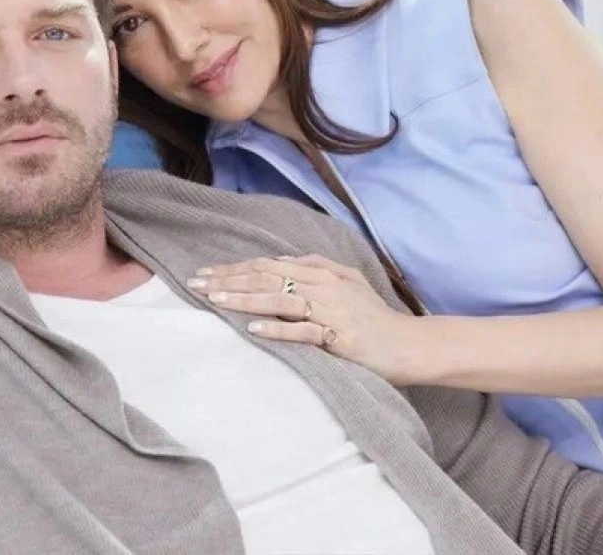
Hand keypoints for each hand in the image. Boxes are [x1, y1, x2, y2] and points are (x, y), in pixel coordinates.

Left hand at [186, 254, 424, 382]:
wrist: (407, 344)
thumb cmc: (373, 317)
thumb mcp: (346, 282)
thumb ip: (315, 266)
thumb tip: (282, 258)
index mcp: (320, 273)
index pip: (268, 266)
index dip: (234, 268)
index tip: (205, 273)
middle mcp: (322, 286)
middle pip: (267, 278)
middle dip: (229, 280)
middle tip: (195, 284)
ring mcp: (330, 310)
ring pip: (279, 299)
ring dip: (244, 299)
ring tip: (215, 300)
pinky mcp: (338, 336)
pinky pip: (302, 331)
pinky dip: (277, 329)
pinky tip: (252, 329)